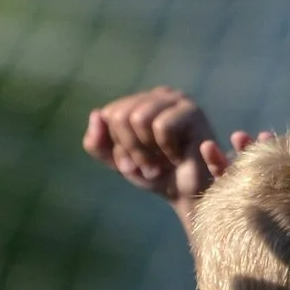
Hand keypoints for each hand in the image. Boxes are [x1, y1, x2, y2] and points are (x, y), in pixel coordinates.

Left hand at [83, 86, 225, 202]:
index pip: (110, 114)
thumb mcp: (118, 162)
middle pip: (121, 115)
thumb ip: (96, 143)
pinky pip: (162, 127)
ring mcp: (176, 100)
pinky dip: (166, 150)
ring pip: (139, 118)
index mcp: (139, 101)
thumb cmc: (156, 174)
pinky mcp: (192, 111)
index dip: (118, 145)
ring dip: (146, 152)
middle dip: (131, 149)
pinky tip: (178, 156)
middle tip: (148, 165)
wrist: (187, 195)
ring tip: (161, 163)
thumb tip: (96, 114)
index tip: (135, 161)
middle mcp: (157, 95)